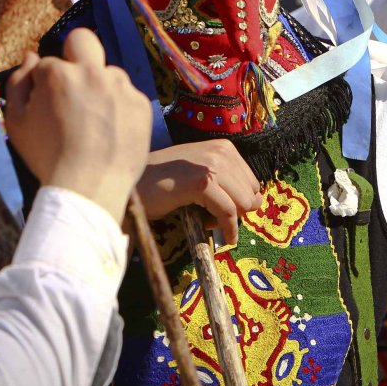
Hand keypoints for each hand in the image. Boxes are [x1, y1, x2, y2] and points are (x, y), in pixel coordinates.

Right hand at [5, 28, 151, 222]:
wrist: (89, 187)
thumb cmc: (46, 156)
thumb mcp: (16, 122)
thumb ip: (19, 83)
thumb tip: (31, 56)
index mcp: (59, 73)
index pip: (47, 63)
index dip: (44, 84)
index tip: (47, 105)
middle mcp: (93, 72)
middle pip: (84, 40)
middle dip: (75, 53)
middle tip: (74, 84)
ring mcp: (122, 86)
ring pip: (108, 74)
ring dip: (100, 88)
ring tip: (94, 123)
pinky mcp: (142, 103)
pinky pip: (127, 96)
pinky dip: (119, 108)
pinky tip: (111, 132)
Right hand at [138, 140, 261, 245]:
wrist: (131, 187)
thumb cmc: (162, 185)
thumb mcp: (199, 174)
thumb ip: (225, 182)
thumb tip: (256, 203)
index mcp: (223, 147)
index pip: (253, 184)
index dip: (239, 203)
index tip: (218, 211)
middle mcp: (221, 151)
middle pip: (252, 194)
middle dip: (235, 212)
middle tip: (210, 217)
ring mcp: (212, 164)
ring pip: (244, 204)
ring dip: (229, 219)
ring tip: (204, 219)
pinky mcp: (203, 181)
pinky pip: (229, 212)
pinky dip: (229, 229)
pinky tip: (224, 238)